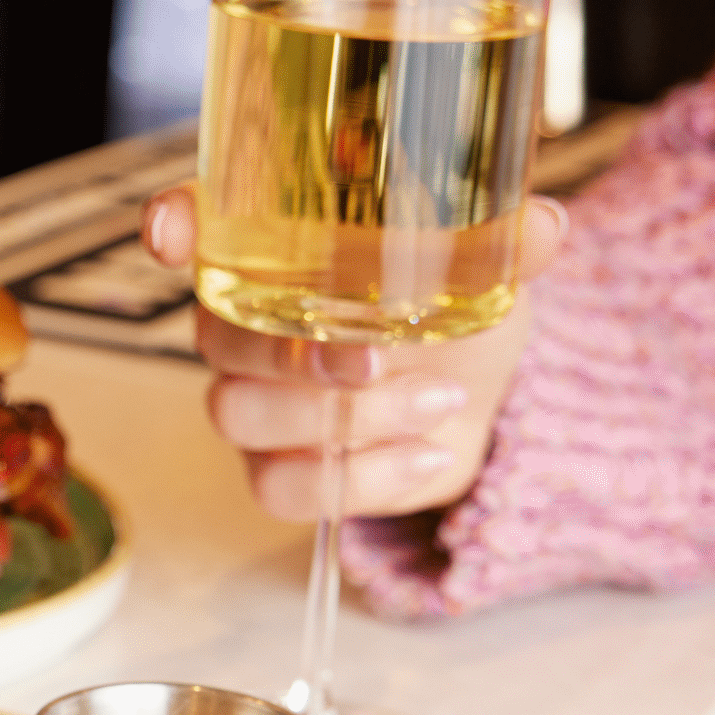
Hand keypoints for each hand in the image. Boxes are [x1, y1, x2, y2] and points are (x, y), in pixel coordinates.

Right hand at [139, 185, 566, 522]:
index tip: (171, 232)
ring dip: (342, 419)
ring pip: (240, 416)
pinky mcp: (279, 471)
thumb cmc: (453, 313)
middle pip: (215, 340)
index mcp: (276, 254)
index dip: (174, 226)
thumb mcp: (487, 268)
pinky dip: (362, 478)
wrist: (476, 400)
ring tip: (438, 402)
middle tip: (374, 358)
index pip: (199, 225)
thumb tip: (542, 226)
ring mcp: (254, 403)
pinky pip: (282, 489)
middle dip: (290, 355)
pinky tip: (426, 453)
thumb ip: (503, 244)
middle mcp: (244, 325)